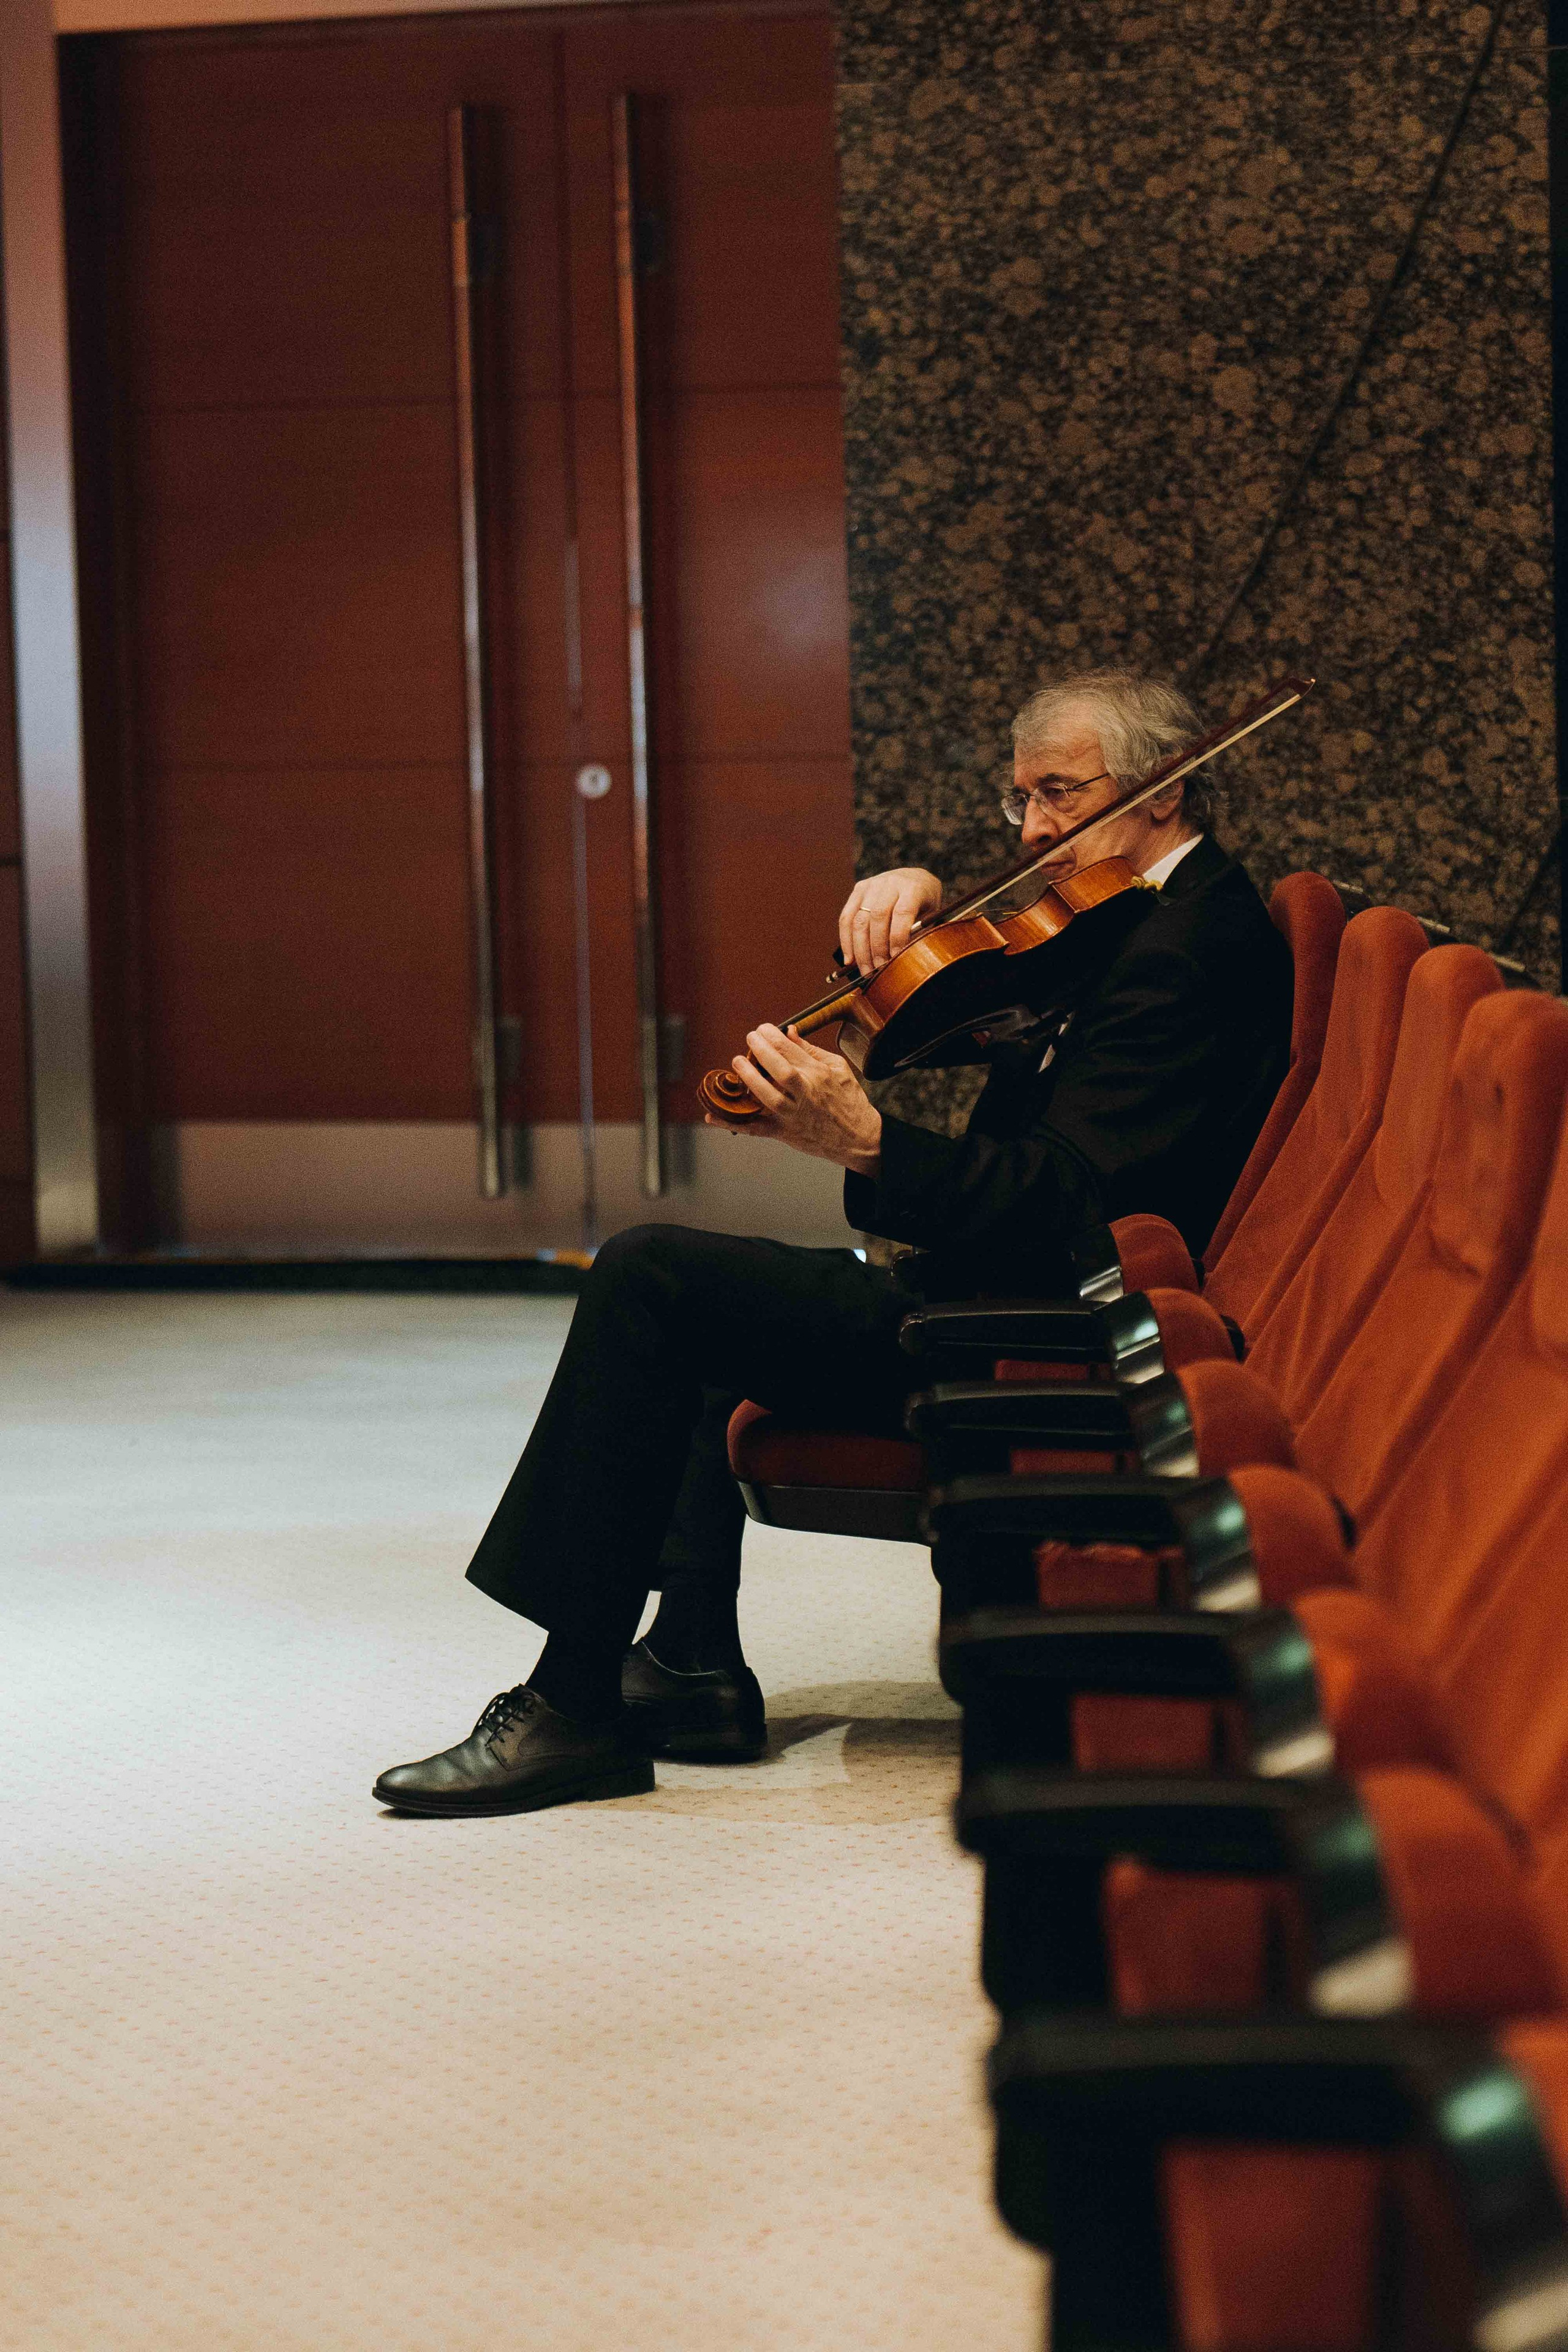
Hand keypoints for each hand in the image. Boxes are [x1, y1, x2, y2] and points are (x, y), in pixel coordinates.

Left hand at [706, 1025, 882, 1172]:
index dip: (772, 1035)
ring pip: (768, 1097)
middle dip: (761, 1050)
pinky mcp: (784, 1133)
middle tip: (750, 1037)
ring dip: (749, 1079)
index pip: (791, 1049)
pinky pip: (755, 1128)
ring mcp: (794, 1115)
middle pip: (780, 1070)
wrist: (859, 1138)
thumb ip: (811, 1050)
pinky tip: (712, 1115)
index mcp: (819, 1074)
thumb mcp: (838, 1068)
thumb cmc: (849, 1100)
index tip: (762, 1029)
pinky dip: (732, 1123)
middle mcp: (806, 1094)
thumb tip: (789, 1032)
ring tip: (737, 1062)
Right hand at [837, 867, 942, 975]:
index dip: (897, 937)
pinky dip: (846, 941)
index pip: (902, 912)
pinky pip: (846, 917)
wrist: (913, 878)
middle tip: (878, 969)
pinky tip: (849, 960)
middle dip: (876, 947)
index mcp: (913, 887)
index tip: (896, 958)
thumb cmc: (924, 902)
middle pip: (877, 916)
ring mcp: (871, 885)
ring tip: (865, 970)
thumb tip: (901, 958)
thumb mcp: (930, 914)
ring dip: (860, 949)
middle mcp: (890, 883)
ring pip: (859, 919)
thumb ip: (918, 932)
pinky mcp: (858, 890)